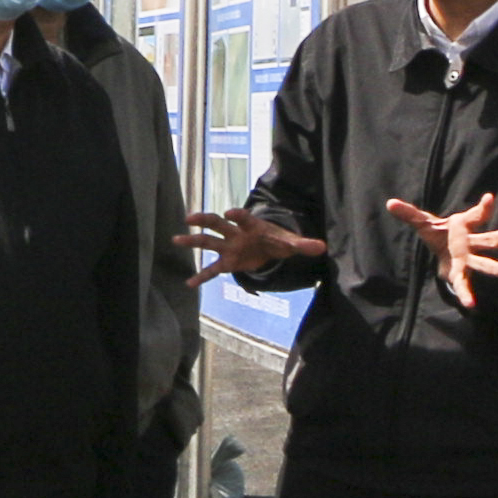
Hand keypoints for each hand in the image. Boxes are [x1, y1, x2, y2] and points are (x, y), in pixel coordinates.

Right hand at [175, 207, 327, 287]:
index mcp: (251, 226)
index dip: (237, 216)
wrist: (269, 246)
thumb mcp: (290, 243)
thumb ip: (303, 245)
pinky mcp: (228, 262)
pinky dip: (202, 277)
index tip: (229, 214)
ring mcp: (229, 248)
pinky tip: (189, 284)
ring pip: (208, 242)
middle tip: (189, 218)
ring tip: (176, 240)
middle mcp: (236, 234)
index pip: (243, 218)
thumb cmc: (278, 240)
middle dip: (204, 221)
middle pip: (217, 225)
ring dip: (193, 241)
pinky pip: (212, 270)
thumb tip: (322, 247)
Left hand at [383, 192, 497, 309]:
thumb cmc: (439, 233)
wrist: (443, 250)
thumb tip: (390, 203)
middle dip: (497, 238)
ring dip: (494, 267)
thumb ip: (409, 214)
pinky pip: (465, 284)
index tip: (489, 199)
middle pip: (486, 239)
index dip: (483, 207)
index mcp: (463, 227)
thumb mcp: (424, 223)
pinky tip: (471, 305)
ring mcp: (469, 259)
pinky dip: (467, 294)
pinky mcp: (461, 273)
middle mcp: (470, 242)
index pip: (476, 215)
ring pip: (483, 262)